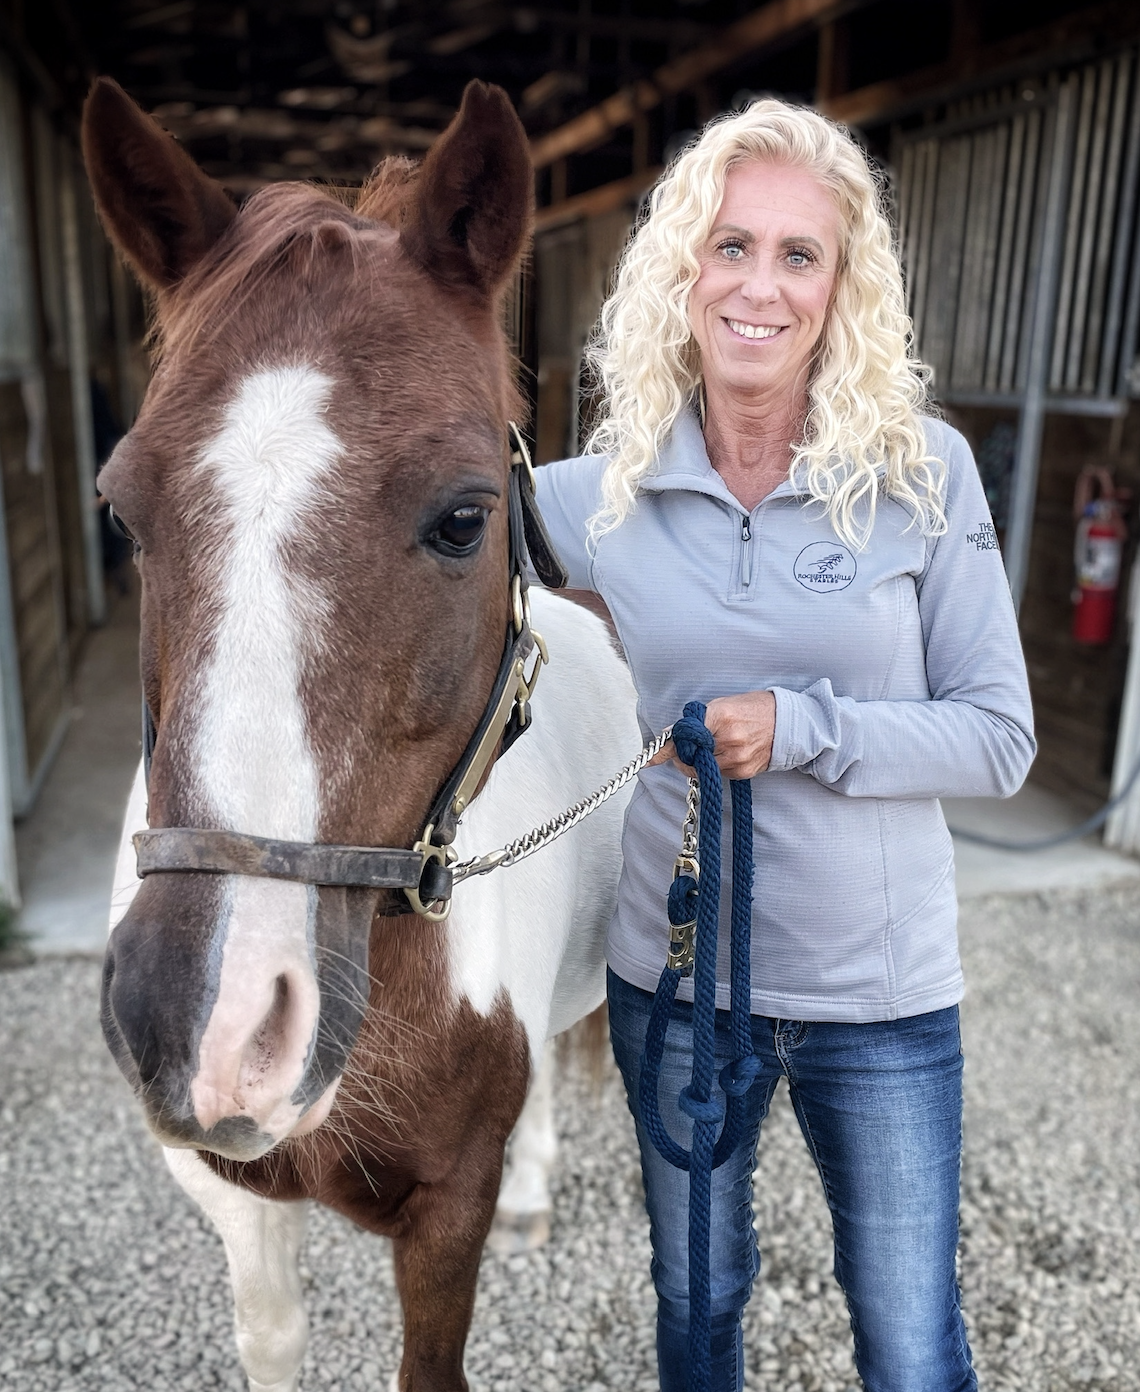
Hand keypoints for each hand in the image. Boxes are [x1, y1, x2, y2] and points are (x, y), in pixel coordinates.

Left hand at [648, 690, 775, 780]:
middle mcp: (728, 739)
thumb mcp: (722, 704)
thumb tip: (669, 734)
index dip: (666, 748)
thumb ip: (695, 719)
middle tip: (688, 748)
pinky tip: (726, 754)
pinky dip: (715, 766)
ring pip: (701, 769)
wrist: (787, 723)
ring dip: (698, 762)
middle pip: (690, 756)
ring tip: (712, 747)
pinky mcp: (743, 773)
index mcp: (720, 716)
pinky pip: (718, 774)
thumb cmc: (753, 708)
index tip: (648, 759)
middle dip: (683, 754)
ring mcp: (737, 758)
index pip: (686, 735)